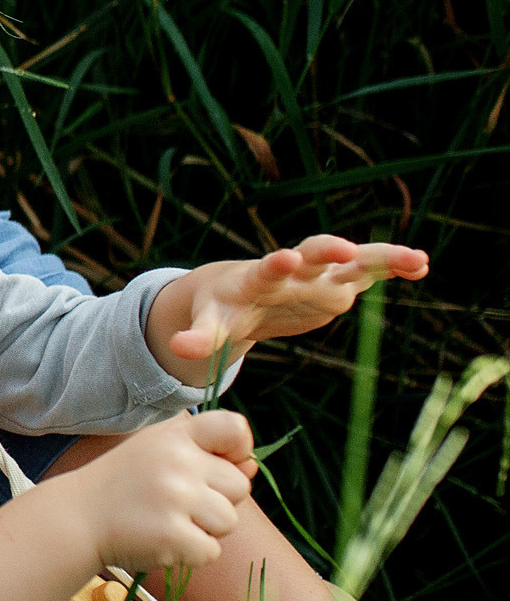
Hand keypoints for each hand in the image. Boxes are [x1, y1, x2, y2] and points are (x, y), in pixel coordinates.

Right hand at [70, 413, 253, 573]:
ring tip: (166, 521)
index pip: (235, 429)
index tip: (214, 466)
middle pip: (239, 486)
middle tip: (174, 502)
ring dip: (204, 529)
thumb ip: (208, 456)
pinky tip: (161, 540)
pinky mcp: (174, 536)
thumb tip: (252, 468)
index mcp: (176, 435)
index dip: (237, 452)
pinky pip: (211, 551)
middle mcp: (178, 461)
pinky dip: (190, 553)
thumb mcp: (160, 452)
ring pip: (229, 521)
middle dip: (216, 500)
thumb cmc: (126, 485)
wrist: (77, 518)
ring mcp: (176, 499)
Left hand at [167, 237, 429, 367]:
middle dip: (327, 250)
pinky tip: (422, 265)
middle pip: (311, 253)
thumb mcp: (209, 325)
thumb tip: (179, 350)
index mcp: (256, 278)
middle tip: (345, 249)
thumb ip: (199, 337)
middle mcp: (291, 269)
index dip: (275, 264)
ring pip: (352, 260)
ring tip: (415, 258)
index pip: (265, 268)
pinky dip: (393, 265)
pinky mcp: (339, 283)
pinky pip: (370, 271)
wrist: (238, 292)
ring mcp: (318, 274)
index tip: (286, 259)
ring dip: (380, 257)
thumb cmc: (220, 310)